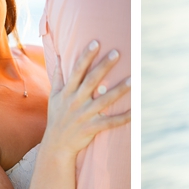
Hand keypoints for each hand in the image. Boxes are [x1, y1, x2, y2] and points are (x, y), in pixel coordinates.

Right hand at [41, 40, 129, 158]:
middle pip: (92, 81)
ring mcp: (85, 115)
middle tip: (117, 53)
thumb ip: (57, 78)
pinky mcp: (92, 128)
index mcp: (67, 92)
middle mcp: (76, 102)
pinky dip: (124, 118)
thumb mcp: (53, 98)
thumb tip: (59, 59)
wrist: (56, 145)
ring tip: (133, 79)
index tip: (96, 42)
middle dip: (104, 66)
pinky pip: (111, 122)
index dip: (86, 56)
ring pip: (105, 100)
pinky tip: (136, 111)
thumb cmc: (56, 119)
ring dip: (120, 90)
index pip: (77, 71)